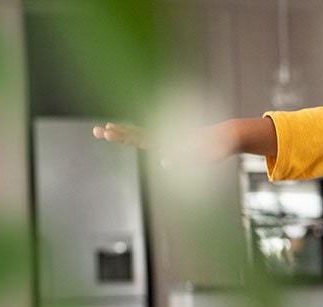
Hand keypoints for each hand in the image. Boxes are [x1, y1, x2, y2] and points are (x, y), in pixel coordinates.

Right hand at [92, 121, 241, 164]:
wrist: (226, 135)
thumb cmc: (216, 146)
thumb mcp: (203, 154)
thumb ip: (186, 158)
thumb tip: (163, 162)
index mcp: (170, 139)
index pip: (140, 138)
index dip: (123, 136)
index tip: (107, 132)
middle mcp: (166, 137)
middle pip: (135, 134)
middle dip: (117, 133)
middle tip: (96, 130)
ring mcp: (169, 138)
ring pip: (140, 134)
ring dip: (123, 132)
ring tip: (106, 128)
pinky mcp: (173, 141)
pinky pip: (151, 138)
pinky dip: (137, 135)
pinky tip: (127, 134)